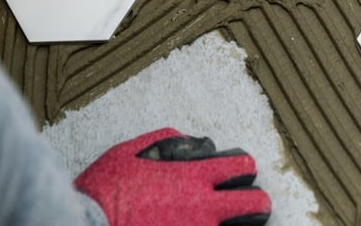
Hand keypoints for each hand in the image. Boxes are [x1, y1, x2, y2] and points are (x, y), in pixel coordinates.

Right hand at [74, 128, 270, 225]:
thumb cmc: (103, 193)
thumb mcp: (131, 153)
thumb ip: (166, 143)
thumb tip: (190, 142)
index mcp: (193, 178)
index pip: (243, 167)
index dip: (244, 168)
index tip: (238, 173)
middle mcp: (203, 208)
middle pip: (257, 204)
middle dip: (256, 202)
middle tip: (247, 203)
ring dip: (242, 224)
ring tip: (233, 222)